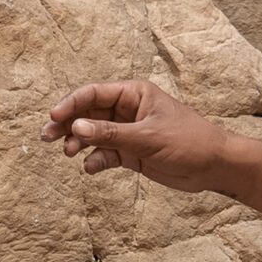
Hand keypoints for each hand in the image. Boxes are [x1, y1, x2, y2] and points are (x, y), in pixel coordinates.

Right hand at [40, 80, 228, 191]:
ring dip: (79, 143)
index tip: (54, 117)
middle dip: (68, 124)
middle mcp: (128, 110)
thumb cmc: (189, 141)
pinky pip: (105, 154)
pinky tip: (92, 168)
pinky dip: (96, 160)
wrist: (214, 166)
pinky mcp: (131, 153)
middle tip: (47, 137)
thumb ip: (110, 133)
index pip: (94, 93)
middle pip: (88, 113)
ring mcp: (128, 132)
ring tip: (69, 154)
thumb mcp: (148, 137)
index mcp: (134, 94)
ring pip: (93, 134)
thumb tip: (76, 127)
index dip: (71, 104)